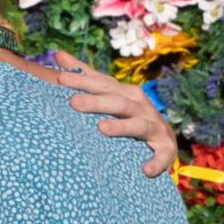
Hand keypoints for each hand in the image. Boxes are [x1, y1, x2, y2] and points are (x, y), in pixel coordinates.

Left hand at [50, 50, 178, 177]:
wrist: (163, 138)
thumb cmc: (128, 113)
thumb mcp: (109, 93)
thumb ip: (85, 75)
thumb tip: (58, 54)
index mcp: (124, 93)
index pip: (101, 84)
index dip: (82, 80)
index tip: (60, 77)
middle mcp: (140, 106)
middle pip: (117, 102)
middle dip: (96, 102)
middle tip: (73, 102)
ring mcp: (154, 127)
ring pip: (138, 125)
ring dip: (121, 127)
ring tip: (102, 128)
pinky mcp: (165, 148)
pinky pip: (163, 155)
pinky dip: (157, 161)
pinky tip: (146, 170)